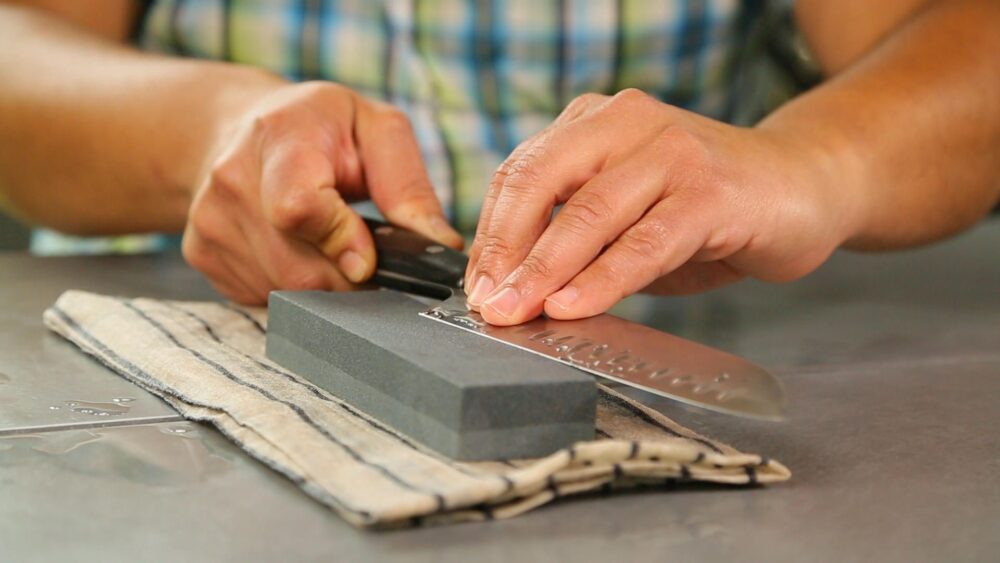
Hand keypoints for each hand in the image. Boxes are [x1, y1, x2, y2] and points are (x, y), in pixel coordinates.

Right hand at [182, 81, 462, 303]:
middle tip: (367, 257)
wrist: (240, 129)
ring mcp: (209, 220)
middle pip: (297, 269)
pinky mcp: (202, 254)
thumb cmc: (320, 129)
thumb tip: (439, 245)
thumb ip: (408, 186)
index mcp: (280, 135)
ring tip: (330, 247)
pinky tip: (298, 253)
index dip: (340, 242)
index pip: (298, 208)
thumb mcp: (376, 130)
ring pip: (282, 292)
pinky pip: (261, 296)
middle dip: (348, 279)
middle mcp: (232, 178)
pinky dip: (293, 287)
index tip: (370, 259)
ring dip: (324, 286)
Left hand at [464, 89, 858, 324]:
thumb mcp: (625, 216)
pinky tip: (574, 306)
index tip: (475, 286)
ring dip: (544, 270)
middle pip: (541, 183)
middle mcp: (627, 121)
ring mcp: (671, 151)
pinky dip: (603, 278)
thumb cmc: (705, 208)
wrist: (805, 186)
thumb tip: (512, 289)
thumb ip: (575, 239)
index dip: (490, 233)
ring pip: (589, 213)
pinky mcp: (711, 191)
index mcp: (594, 122)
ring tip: (517, 312)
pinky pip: (644, 241)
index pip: (520, 173)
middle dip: (505, 251)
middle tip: (487, 305)